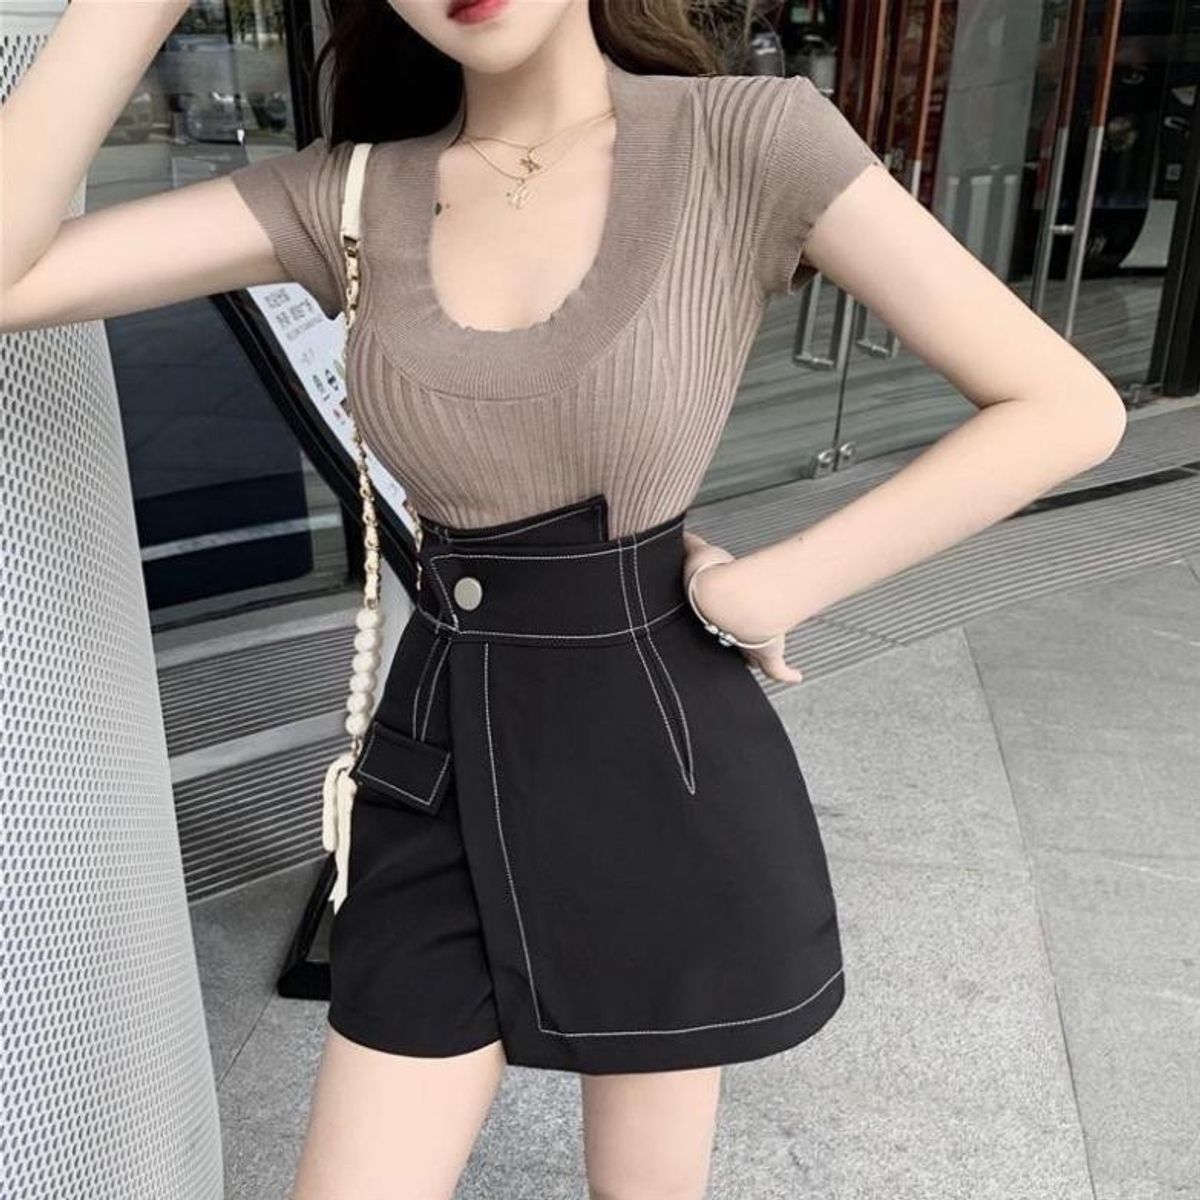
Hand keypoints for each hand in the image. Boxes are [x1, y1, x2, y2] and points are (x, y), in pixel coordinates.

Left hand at [681, 531, 802, 682]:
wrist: (728, 597)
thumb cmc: (711, 577)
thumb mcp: (701, 553)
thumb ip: (692, 544)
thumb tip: (682, 532)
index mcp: (708, 616)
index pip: (708, 623)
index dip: (711, 620)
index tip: (713, 618)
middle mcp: (725, 635)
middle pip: (726, 642)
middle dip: (729, 640)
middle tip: (733, 636)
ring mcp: (746, 647)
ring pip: (747, 657)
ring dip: (751, 657)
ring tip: (756, 657)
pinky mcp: (767, 653)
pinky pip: (778, 670)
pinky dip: (788, 674)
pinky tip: (796, 677)